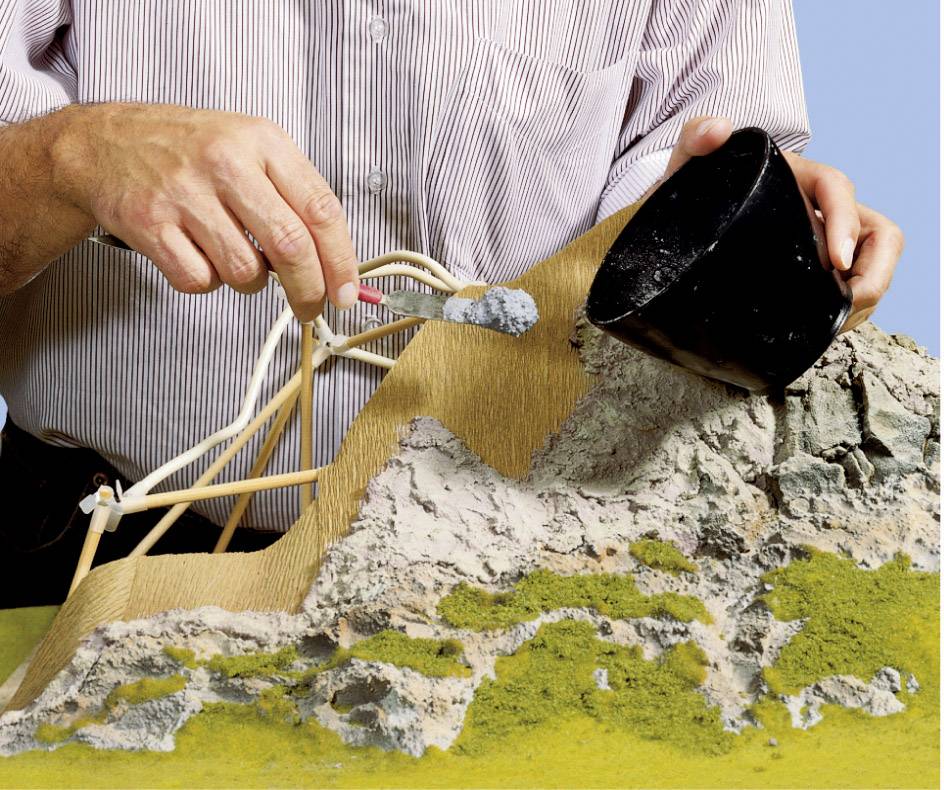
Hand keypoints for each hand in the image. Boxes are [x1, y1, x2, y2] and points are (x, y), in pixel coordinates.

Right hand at [51, 103, 357, 321]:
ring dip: (249, 282)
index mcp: (262, 142)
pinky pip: (199, 281)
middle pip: (291, 246)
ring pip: (246, 271)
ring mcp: (185, 193)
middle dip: (309, 290)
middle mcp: (226, 162)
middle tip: (310, 307)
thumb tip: (335, 262)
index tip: (347, 291)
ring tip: (233, 257)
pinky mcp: (150, 224)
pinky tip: (197, 255)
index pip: (321, 210)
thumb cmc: (187, 150)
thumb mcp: (250, 148)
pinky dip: (206, 282)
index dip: (342, 260)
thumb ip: (294, 195)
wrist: (104, 143)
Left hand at [656, 117, 903, 332]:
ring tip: (833, 323)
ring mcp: (821, 239)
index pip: (837, 190)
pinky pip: (849, 287)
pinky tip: (821, 326)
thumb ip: (694, 139)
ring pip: (871, 263)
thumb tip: (716, 130)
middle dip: (874, 272)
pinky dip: (845, 309)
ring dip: (865, 295)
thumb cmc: (690, 192)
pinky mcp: (815, 267)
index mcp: (796, 176)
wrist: (678, 222)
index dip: (845, 224)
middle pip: (876, 233)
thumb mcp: (687, 164)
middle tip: (845, 305)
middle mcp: (818, 207)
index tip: (837, 261)